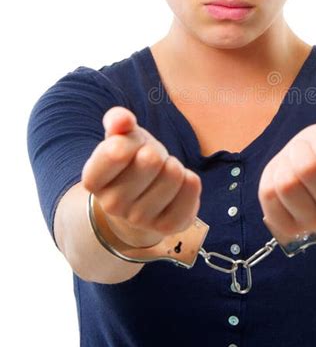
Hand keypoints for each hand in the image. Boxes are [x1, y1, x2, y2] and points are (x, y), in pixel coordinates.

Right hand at [81, 106, 201, 246]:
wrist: (141, 202)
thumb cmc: (131, 162)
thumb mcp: (121, 137)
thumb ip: (118, 121)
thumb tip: (122, 120)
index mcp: (93, 180)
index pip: (116, 151)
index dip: (131, 139)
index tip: (129, 146)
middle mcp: (112, 205)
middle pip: (151, 160)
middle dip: (155, 152)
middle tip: (150, 161)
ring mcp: (139, 219)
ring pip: (174, 174)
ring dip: (173, 166)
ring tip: (162, 175)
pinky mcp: (168, 226)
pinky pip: (191, 189)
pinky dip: (190, 180)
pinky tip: (178, 187)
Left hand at [257, 119, 315, 240]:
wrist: (315, 177)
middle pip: (307, 169)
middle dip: (301, 149)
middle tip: (304, 151)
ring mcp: (315, 222)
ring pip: (286, 185)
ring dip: (284, 164)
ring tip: (293, 164)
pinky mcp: (289, 226)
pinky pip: (269, 195)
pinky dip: (271, 179)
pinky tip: (283, 179)